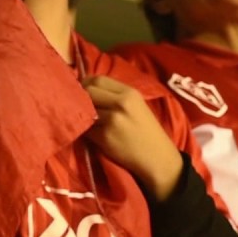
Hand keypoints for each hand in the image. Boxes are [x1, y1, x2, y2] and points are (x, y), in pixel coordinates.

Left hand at [82, 76, 182, 200]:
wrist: (157, 157)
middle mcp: (121, 103)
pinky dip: (86, 131)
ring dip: (82, 115)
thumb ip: (115, 95)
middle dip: (81, 97)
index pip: (98, 79)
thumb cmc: (146, 131)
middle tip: (80, 105)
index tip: (83, 91)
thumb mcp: (136, 105)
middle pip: (89, 91)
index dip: (86, 84)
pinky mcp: (105, 137)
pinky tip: (94, 134)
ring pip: (84, 109)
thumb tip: (87, 88)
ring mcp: (112, 120)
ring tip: (88, 121)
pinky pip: (86, 129)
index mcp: (129, 93)